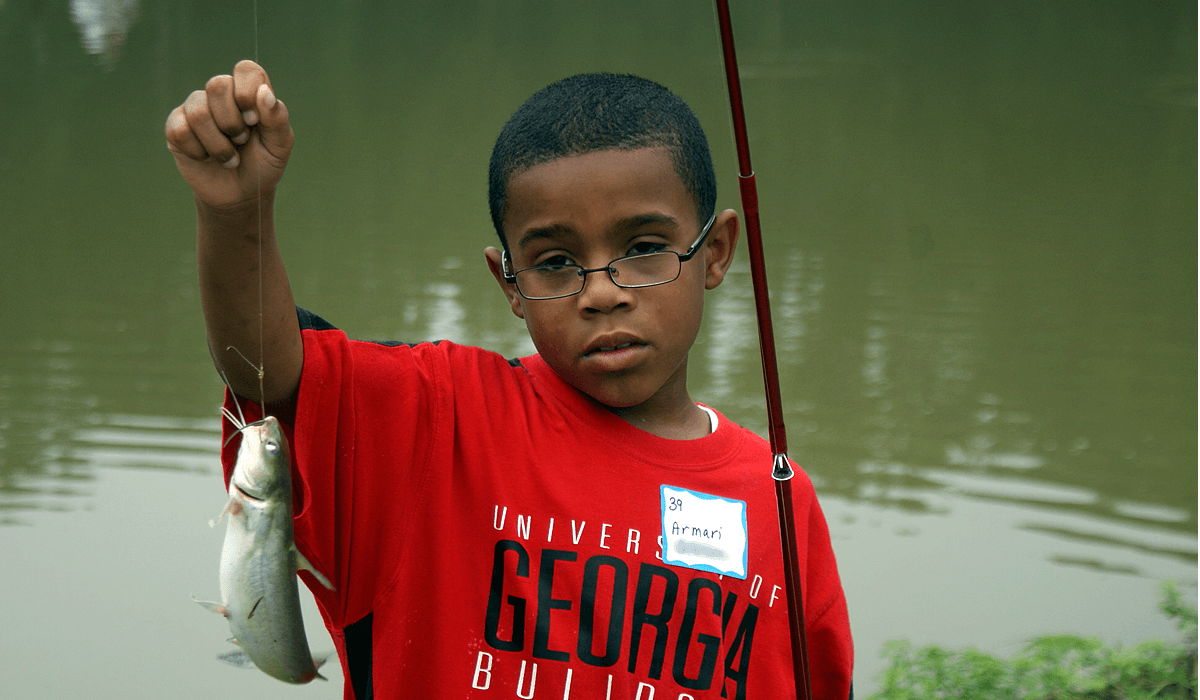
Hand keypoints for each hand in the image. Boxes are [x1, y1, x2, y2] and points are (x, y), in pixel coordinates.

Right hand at [165, 60, 292, 211]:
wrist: (240, 195)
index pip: (246, 70)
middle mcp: (221, 95)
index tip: (254, 121)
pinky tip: (206, 158)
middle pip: (217, 85)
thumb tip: (264, 92)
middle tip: (241, 141)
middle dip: (232, 122)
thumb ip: (277, 118)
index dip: (248, 92)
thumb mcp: (279, 145)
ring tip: (229, 158)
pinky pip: (180, 130)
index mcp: (248, 93)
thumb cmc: (262, 165)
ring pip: (198, 111)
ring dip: (218, 144)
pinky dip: (199, 152)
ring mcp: (196, 109)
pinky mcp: (176, 127)